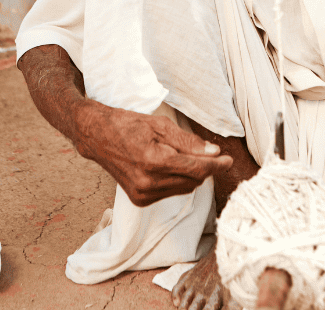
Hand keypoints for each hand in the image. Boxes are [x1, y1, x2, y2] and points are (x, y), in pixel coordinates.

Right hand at [72, 101, 232, 206]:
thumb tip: (213, 152)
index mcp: (153, 161)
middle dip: (205, 168)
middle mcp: (147, 183)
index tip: (228, 160)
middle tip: (209, 153)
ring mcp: (143, 194)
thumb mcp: (159, 124)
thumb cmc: (127, 125)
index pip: (196, 169)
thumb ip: (188, 141)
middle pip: (193, 180)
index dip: (216, 165)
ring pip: (184, 188)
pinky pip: (171, 192)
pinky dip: (177, 181)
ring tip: (183, 156)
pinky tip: (169, 166)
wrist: (96, 137)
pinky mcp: (140, 200)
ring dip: (192, 175)